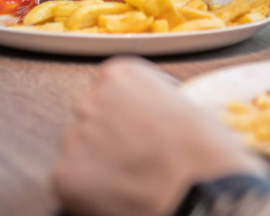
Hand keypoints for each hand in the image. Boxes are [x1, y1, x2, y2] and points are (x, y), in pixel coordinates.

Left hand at [53, 57, 269, 215]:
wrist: (201, 190)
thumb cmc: (205, 150)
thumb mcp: (182, 104)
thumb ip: (150, 103)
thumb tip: (144, 117)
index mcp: (120, 74)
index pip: (107, 89)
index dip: (124, 114)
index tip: (139, 130)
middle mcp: (90, 98)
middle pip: (89, 118)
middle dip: (107, 137)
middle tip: (135, 158)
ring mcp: (74, 136)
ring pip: (79, 151)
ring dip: (98, 164)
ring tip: (132, 180)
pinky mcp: (65, 175)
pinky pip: (71, 182)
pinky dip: (89, 193)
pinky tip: (120, 195)